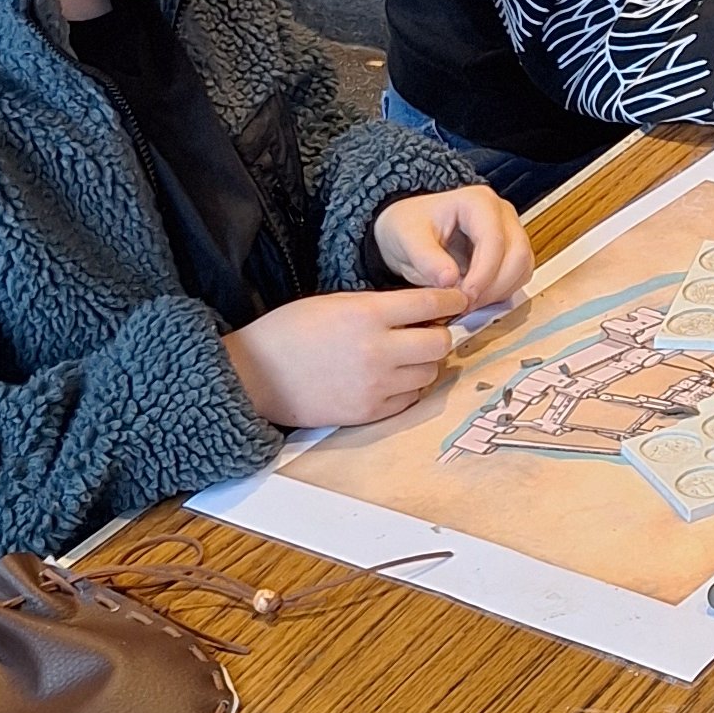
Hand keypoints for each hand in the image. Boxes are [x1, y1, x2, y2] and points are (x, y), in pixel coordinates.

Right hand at [225, 287, 466, 431]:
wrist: (255, 375)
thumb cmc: (292, 331)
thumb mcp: (337, 303)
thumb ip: (381, 307)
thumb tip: (424, 312)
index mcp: (367, 314)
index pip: (430, 305)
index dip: (450, 300)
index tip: (457, 300)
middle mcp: (377, 350)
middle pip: (439, 344)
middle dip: (439, 336)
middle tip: (428, 333)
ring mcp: (375, 385)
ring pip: (429, 374)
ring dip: (424, 364)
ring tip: (404, 357)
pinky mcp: (369, 412)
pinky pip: (410, 400)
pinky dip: (407, 389)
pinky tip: (390, 379)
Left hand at [373, 186, 533, 317]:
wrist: (409, 230)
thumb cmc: (409, 226)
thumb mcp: (406, 238)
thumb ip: (426, 258)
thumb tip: (449, 279)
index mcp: (477, 202)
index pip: (494, 239)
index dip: (483, 273)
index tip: (465, 296)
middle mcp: (500, 213)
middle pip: (517, 253)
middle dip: (494, 286)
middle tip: (467, 304)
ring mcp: (509, 231)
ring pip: (523, 267)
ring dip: (499, 292)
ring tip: (468, 302)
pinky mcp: (510, 251)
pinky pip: (518, 276)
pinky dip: (501, 292)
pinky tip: (477, 297)